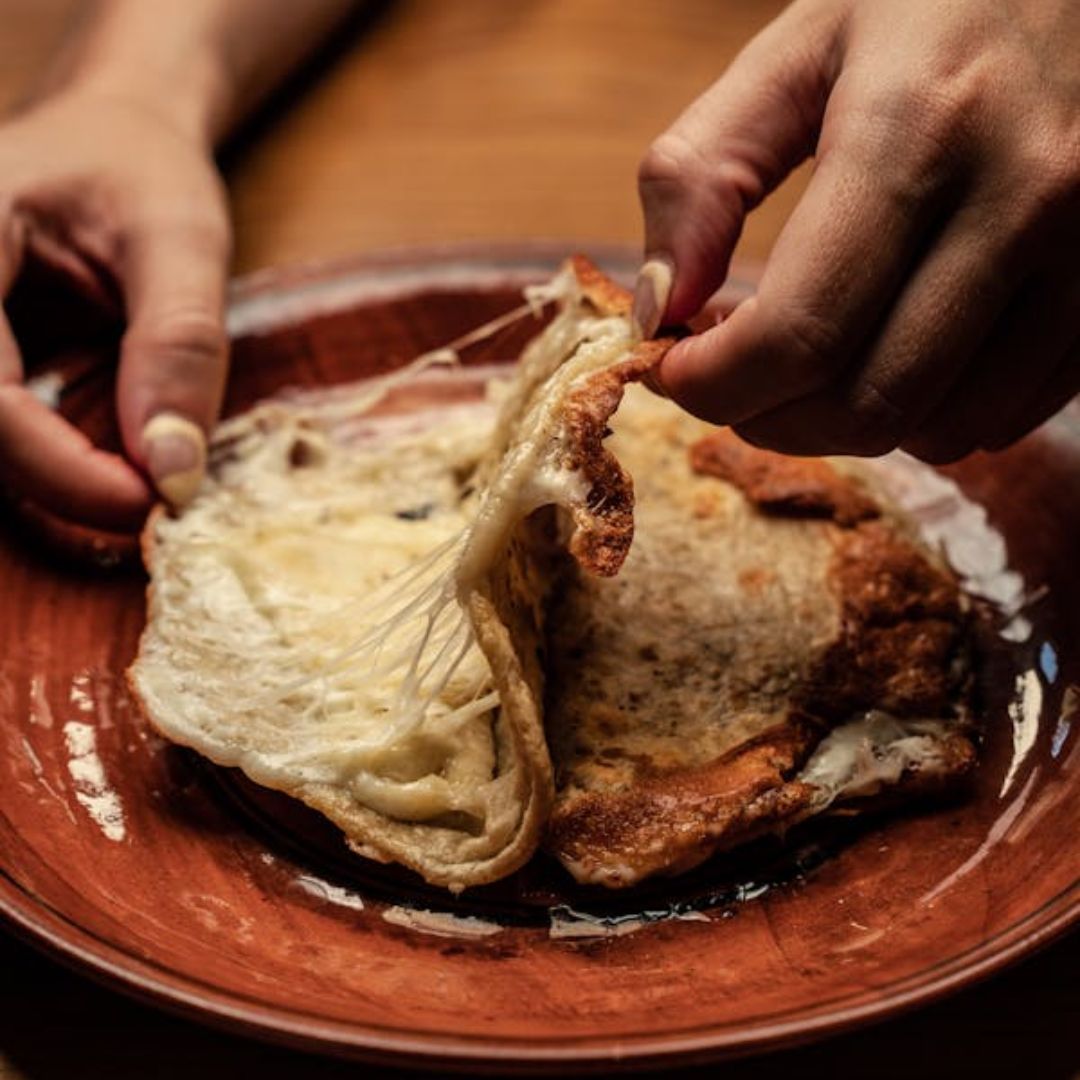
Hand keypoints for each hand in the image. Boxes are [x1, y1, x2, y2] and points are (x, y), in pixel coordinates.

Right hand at [0, 89, 229, 528]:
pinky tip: (108, 460)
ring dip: (53, 477)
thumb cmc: (143, 168)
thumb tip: (173, 475)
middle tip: (152, 500)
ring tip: (137, 479)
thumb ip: (178, 346)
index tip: (150, 502)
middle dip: (58, 482)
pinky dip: (50, 459)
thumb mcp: (181, 240)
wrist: (116, 132)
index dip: (60, 468)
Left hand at [635, 0, 1079, 461]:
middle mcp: (1021, 200)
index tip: (670, 370)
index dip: (712, 385)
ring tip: (807, 367)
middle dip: (768, 417)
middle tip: (729, 383)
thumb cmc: (933, 3)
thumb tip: (656, 311)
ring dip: (844, 426)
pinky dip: (924, 415)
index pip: (796, 333)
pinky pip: (1005, 415)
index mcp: (919, 130)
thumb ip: (702, 177)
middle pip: (865, 403)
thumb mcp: (797, 52)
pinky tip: (889, 357)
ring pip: (938, 427)